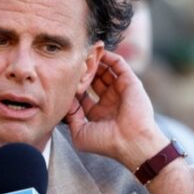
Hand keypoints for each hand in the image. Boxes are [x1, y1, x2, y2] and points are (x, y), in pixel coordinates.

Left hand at [63, 50, 166, 167]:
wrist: (130, 142)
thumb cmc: (105, 142)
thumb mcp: (79, 133)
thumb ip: (71, 116)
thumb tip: (64, 100)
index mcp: (98, 113)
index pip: (84, 94)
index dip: (74, 86)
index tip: (63, 78)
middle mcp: (109, 101)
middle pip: (94, 80)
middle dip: (84, 71)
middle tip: (74, 62)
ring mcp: (120, 91)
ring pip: (105, 71)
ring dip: (95, 62)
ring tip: (84, 53)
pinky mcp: (130, 82)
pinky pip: (118, 64)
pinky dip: (109, 56)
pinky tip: (98, 51)